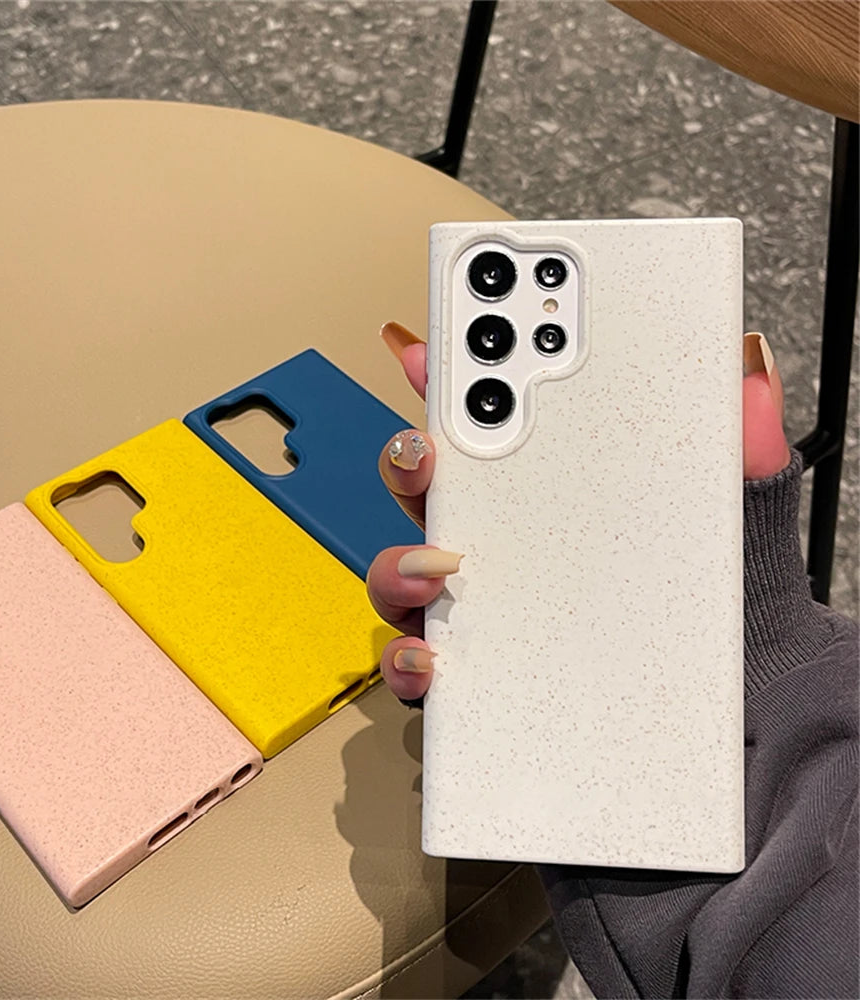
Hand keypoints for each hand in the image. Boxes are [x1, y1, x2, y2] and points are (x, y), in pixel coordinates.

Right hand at [366, 322, 790, 704]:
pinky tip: (428, 656)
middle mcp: (502, 548)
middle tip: (424, 449)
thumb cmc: (718, 602)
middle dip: (407, 462)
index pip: (487, 434)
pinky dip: (409, 661)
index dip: (453, 390)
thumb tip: (751, 382)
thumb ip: (740, 451)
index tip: (435, 353)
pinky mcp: (482, 677)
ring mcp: (483, 612)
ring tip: (433, 562)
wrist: (745, 696)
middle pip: (427, 497)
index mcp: (546, 496)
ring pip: (408, 579)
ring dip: (399, 564)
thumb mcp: (732, 518)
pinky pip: (422, 669)